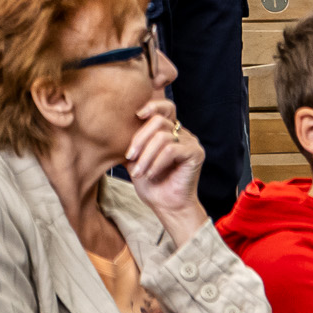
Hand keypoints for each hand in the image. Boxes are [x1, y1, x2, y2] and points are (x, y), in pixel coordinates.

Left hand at [125, 98, 207, 247]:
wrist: (166, 206)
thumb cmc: (151, 184)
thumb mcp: (136, 160)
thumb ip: (133, 143)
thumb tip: (117, 128)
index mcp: (170, 131)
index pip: (165, 107)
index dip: (152, 105)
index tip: (136, 114)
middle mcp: (182, 133)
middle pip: (158, 120)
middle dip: (140, 139)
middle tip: (129, 157)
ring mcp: (190, 142)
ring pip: (162, 137)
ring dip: (146, 156)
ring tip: (139, 172)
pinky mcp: (195, 153)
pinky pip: (171, 150)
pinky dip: (156, 162)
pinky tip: (151, 174)